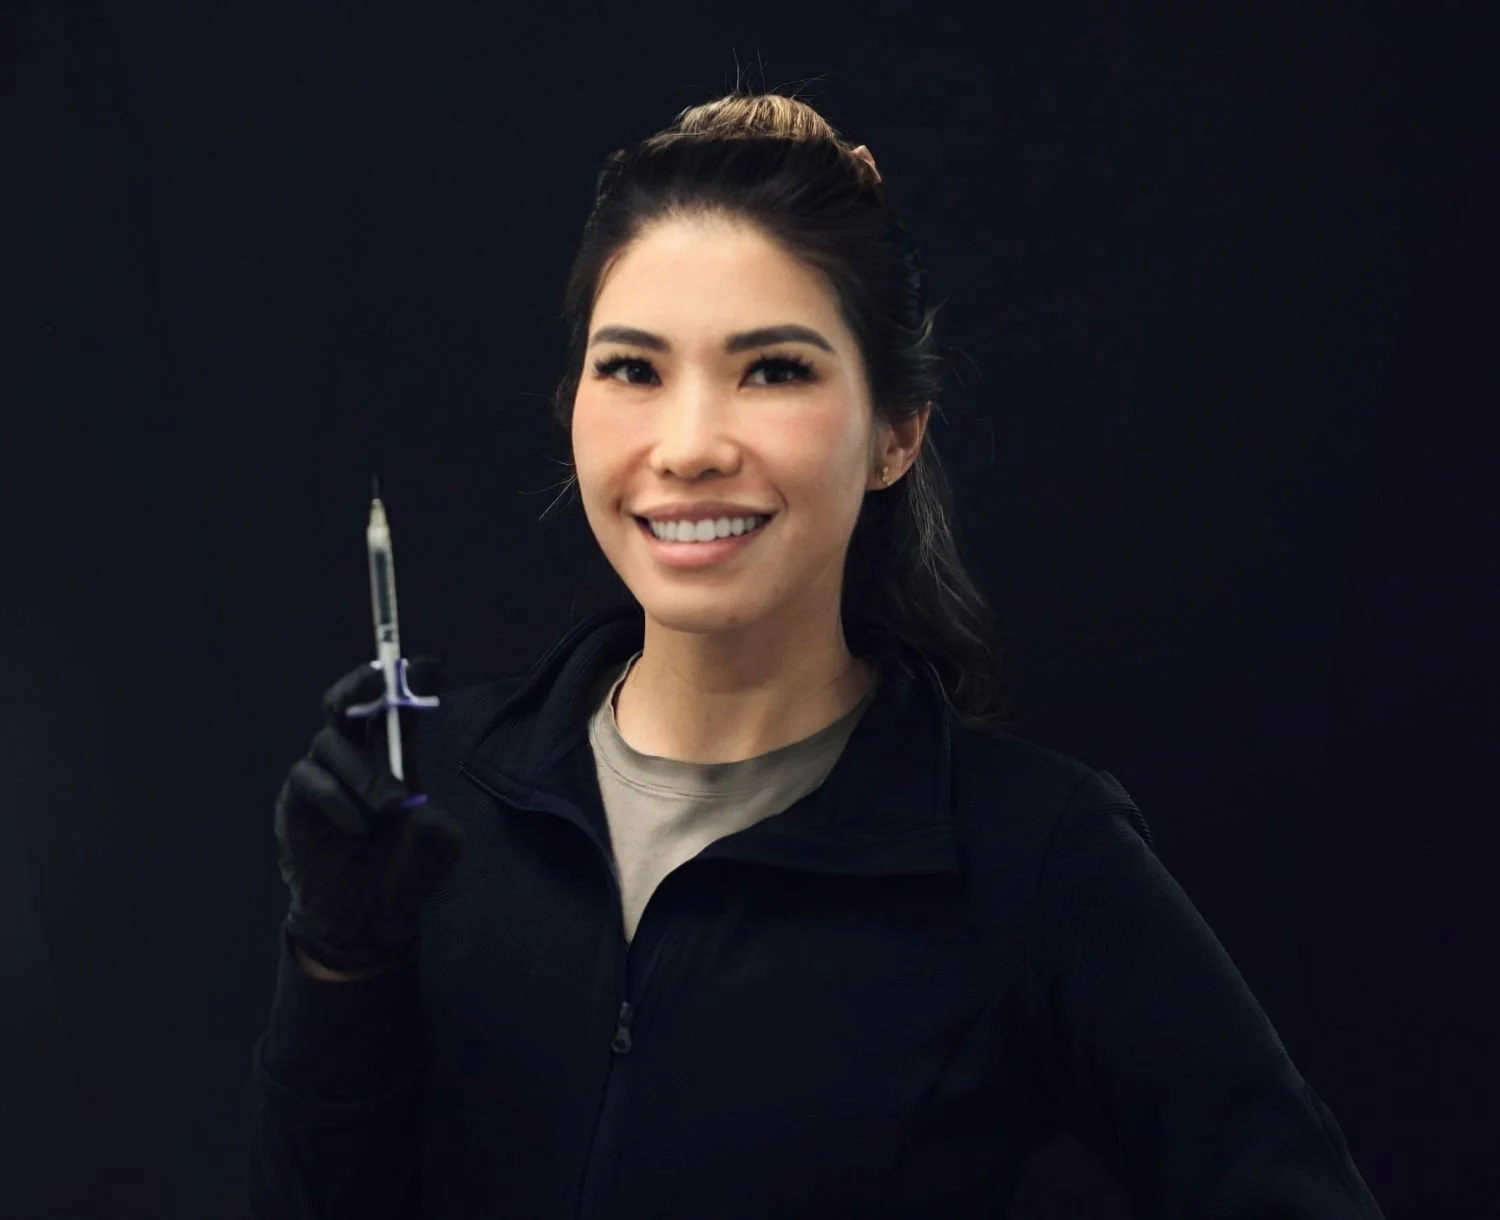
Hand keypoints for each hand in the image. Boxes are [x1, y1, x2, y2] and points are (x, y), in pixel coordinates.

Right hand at [273, 657, 462, 974]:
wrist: (370, 917)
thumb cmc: (406, 871)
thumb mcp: (437, 842)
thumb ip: (433, 813)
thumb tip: (412, 795)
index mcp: (395, 756)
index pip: (398, 707)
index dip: (409, 682)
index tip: (430, 665)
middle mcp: (356, 756)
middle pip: (349, 701)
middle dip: (364, 682)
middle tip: (383, 676)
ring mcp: (322, 775)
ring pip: (334, 745)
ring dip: (366, 773)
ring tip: (390, 807)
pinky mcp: (296, 800)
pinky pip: (309, 779)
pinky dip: (337, 799)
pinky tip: (358, 827)